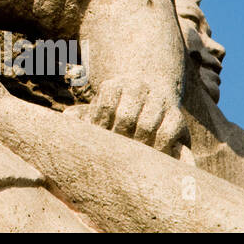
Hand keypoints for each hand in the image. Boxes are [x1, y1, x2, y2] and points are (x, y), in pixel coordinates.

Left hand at [66, 77, 188, 157]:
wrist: (152, 95)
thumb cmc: (117, 109)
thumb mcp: (100, 107)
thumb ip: (83, 114)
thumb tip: (66, 119)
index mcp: (114, 85)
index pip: (104, 106)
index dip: (99, 126)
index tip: (98, 141)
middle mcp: (138, 87)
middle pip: (124, 117)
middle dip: (118, 137)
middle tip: (113, 153)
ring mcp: (159, 100)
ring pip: (146, 126)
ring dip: (136, 145)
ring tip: (130, 158)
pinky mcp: (177, 116)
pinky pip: (166, 133)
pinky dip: (157, 147)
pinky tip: (150, 155)